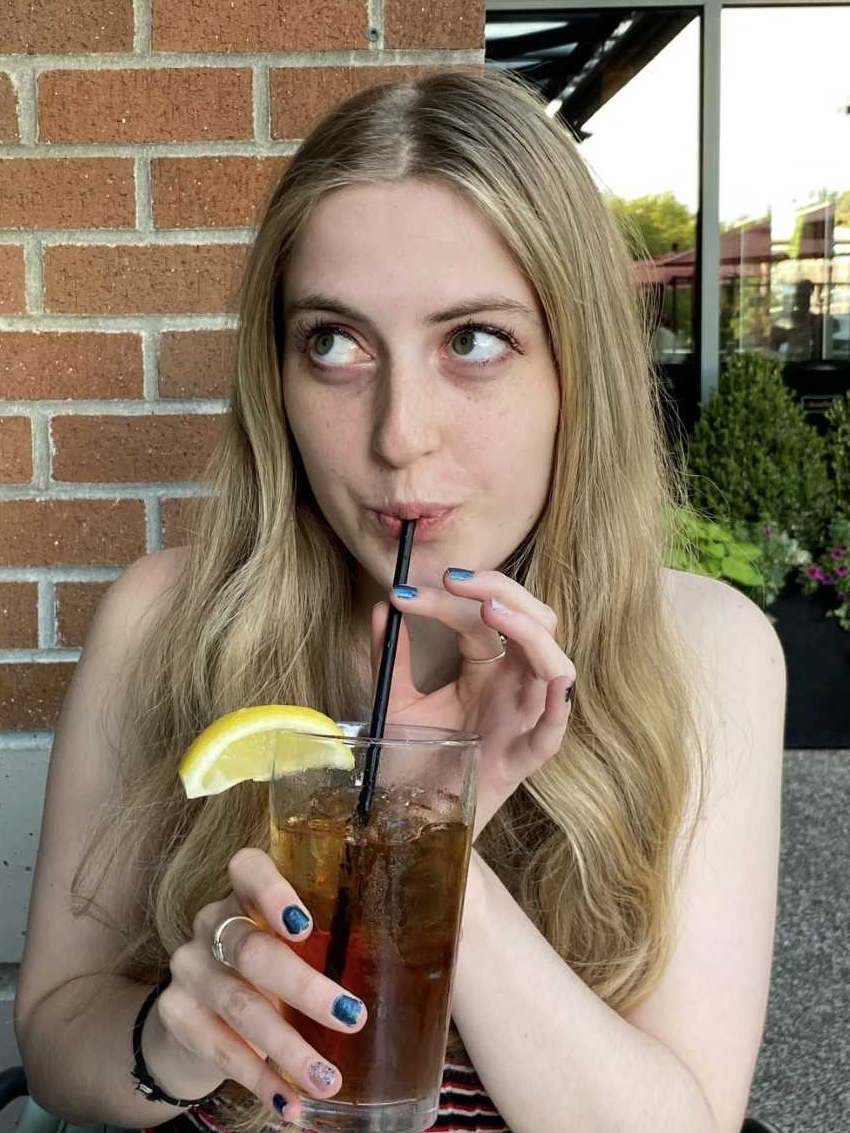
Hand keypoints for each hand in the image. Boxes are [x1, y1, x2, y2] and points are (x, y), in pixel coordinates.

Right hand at [153, 848, 367, 1123]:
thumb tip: (419, 972)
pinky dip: (260, 1080)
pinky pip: (220, 1048)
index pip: (247, 868)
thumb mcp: (296, 948)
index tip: (305, 926)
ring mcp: (189, 967)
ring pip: (239, 1005)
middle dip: (304, 988)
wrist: (199, 1014)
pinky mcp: (175, 1013)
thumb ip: (333, 945)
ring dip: (289, 1048)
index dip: (272, 891)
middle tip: (352, 1017)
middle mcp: (211, 922)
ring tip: (329, 1079)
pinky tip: (290, 1104)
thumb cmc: (272, 969)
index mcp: (245, 892)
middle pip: (252, 949)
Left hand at [374, 568, 575, 838]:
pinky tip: (553, 680)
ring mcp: (522, 719)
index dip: (450, 597)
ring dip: (527, 630)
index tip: (404, 590)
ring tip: (490, 610)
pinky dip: (559, 702)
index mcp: (487, 669)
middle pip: (533, 621)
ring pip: (552, 663)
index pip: (482, 618)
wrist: (409, 822)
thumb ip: (390, 658)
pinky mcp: (522, 758)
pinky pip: (553, 729)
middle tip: (456, 580)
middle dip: (501, 591)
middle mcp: (511, 686)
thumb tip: (381, 607)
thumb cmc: (413, 761)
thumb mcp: (398, 701)